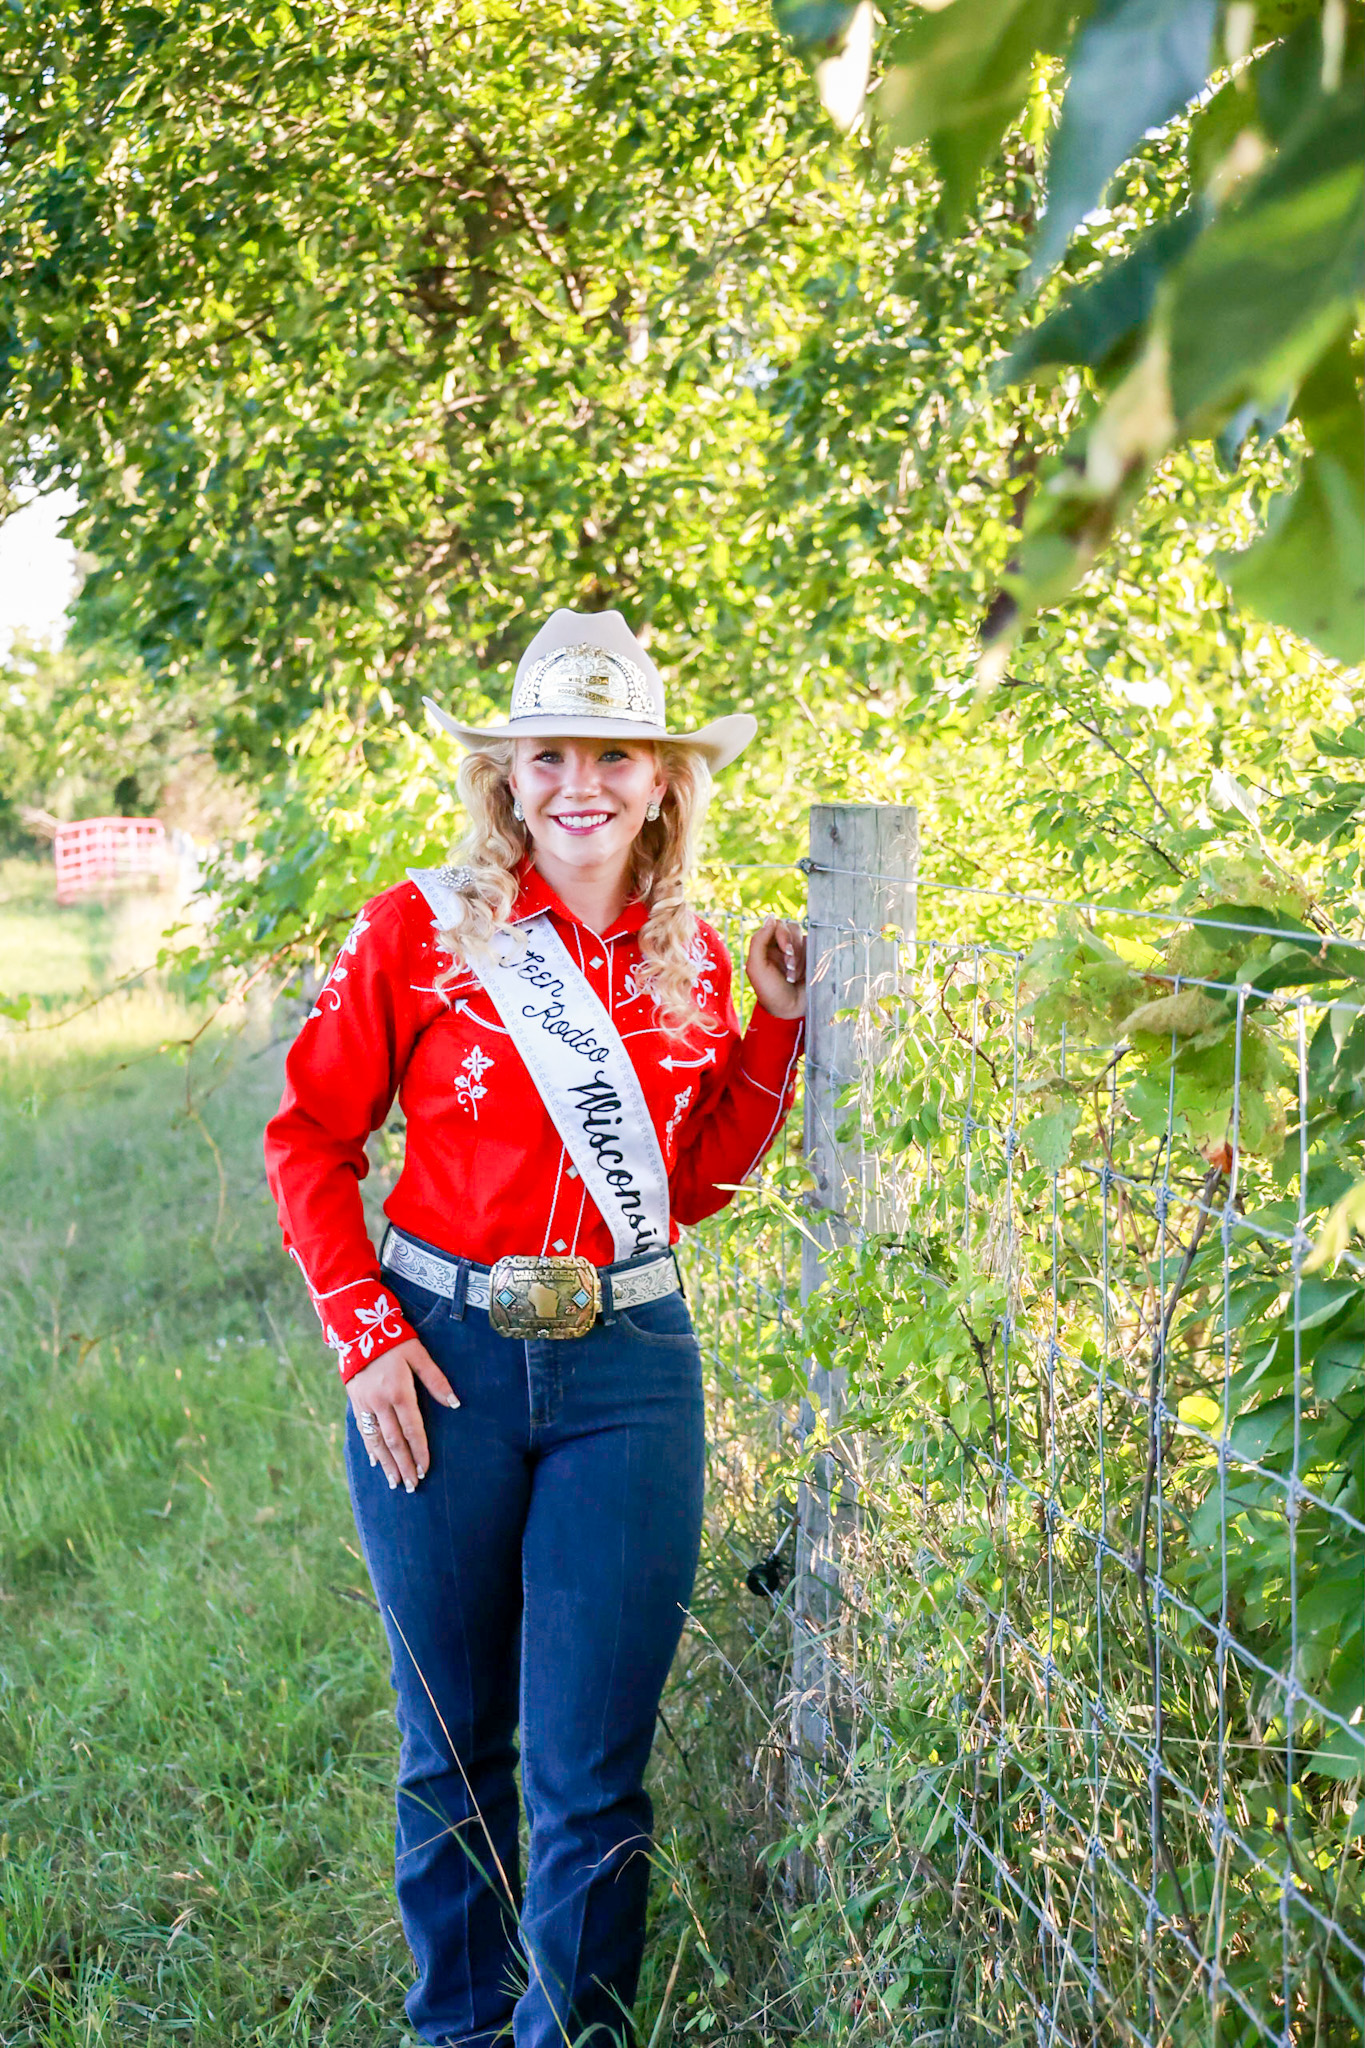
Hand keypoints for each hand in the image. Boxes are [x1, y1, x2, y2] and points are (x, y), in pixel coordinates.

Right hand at [346, 1338, 459, 1491]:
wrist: (358, 1329)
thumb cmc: (395, 1340)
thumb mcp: (419, 1354)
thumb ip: (436, 1380)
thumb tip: (455, 1403)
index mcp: (398, 1391)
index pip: (412, 1429)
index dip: (420, 1451)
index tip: (426, 1469)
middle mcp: (380, 1402)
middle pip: (394, 1441)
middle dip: (404, 1465)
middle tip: (412, 1486)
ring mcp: (365, 1404)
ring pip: (377, 1441)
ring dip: (387, 1464)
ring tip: (395, 1483)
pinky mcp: (355, 1403)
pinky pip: (363, 1431)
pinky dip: (370, 1449)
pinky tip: (377, 1463)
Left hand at [746, 915, 806, 1020]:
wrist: (790, 1010)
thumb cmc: (770, 991)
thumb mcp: (756, 967)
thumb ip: (758, 940)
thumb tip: (770, 917)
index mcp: (765, 945)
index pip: (776, 925)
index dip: (783, 934)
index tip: (785, 950)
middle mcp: (781, 945)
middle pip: (792, 928)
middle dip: (793, 948)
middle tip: (789, 967)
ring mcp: (797, 951)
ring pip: (803, 937)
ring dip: (800, 956)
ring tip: (794, 975)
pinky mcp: (811, 957)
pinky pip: (814, 947)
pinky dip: (809, 959)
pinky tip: (804, 974)